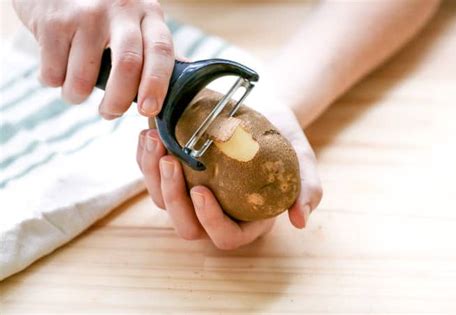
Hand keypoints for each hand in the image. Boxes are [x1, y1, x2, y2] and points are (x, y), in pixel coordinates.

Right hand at [13, 0, 173, 118]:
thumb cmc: (104, 12)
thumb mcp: (137, 21)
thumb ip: (156, 52)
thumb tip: (184, 87)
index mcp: (149, 14)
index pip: (161, 51)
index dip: (156, 84)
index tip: (148, 110)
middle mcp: (121, 10)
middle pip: (127, 64)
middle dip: (118, 101)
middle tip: (110, 114)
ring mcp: (86, 13)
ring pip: (84, 76)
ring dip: (77, 95)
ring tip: (76, 93)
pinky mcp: (54, 21)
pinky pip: (54, 71)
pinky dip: (54, 82)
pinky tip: (57, 72)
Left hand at [136, 90, 322, 249]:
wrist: (263, 109)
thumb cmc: (282, 135)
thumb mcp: (301, 158)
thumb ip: (306, 188)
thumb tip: (300, 221)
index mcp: (247, 218)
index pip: (226, 236)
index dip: (210, 221)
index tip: (202, 190)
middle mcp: (217, 212)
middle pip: (187, 225)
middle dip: (172, 196)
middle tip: (169, 160)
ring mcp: (194, 194)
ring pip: (164, 201)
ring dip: (152, 174)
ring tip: (154, 139)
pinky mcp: (178, 174)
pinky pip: (154, 177)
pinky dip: (145, 159)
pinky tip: (147, 134)